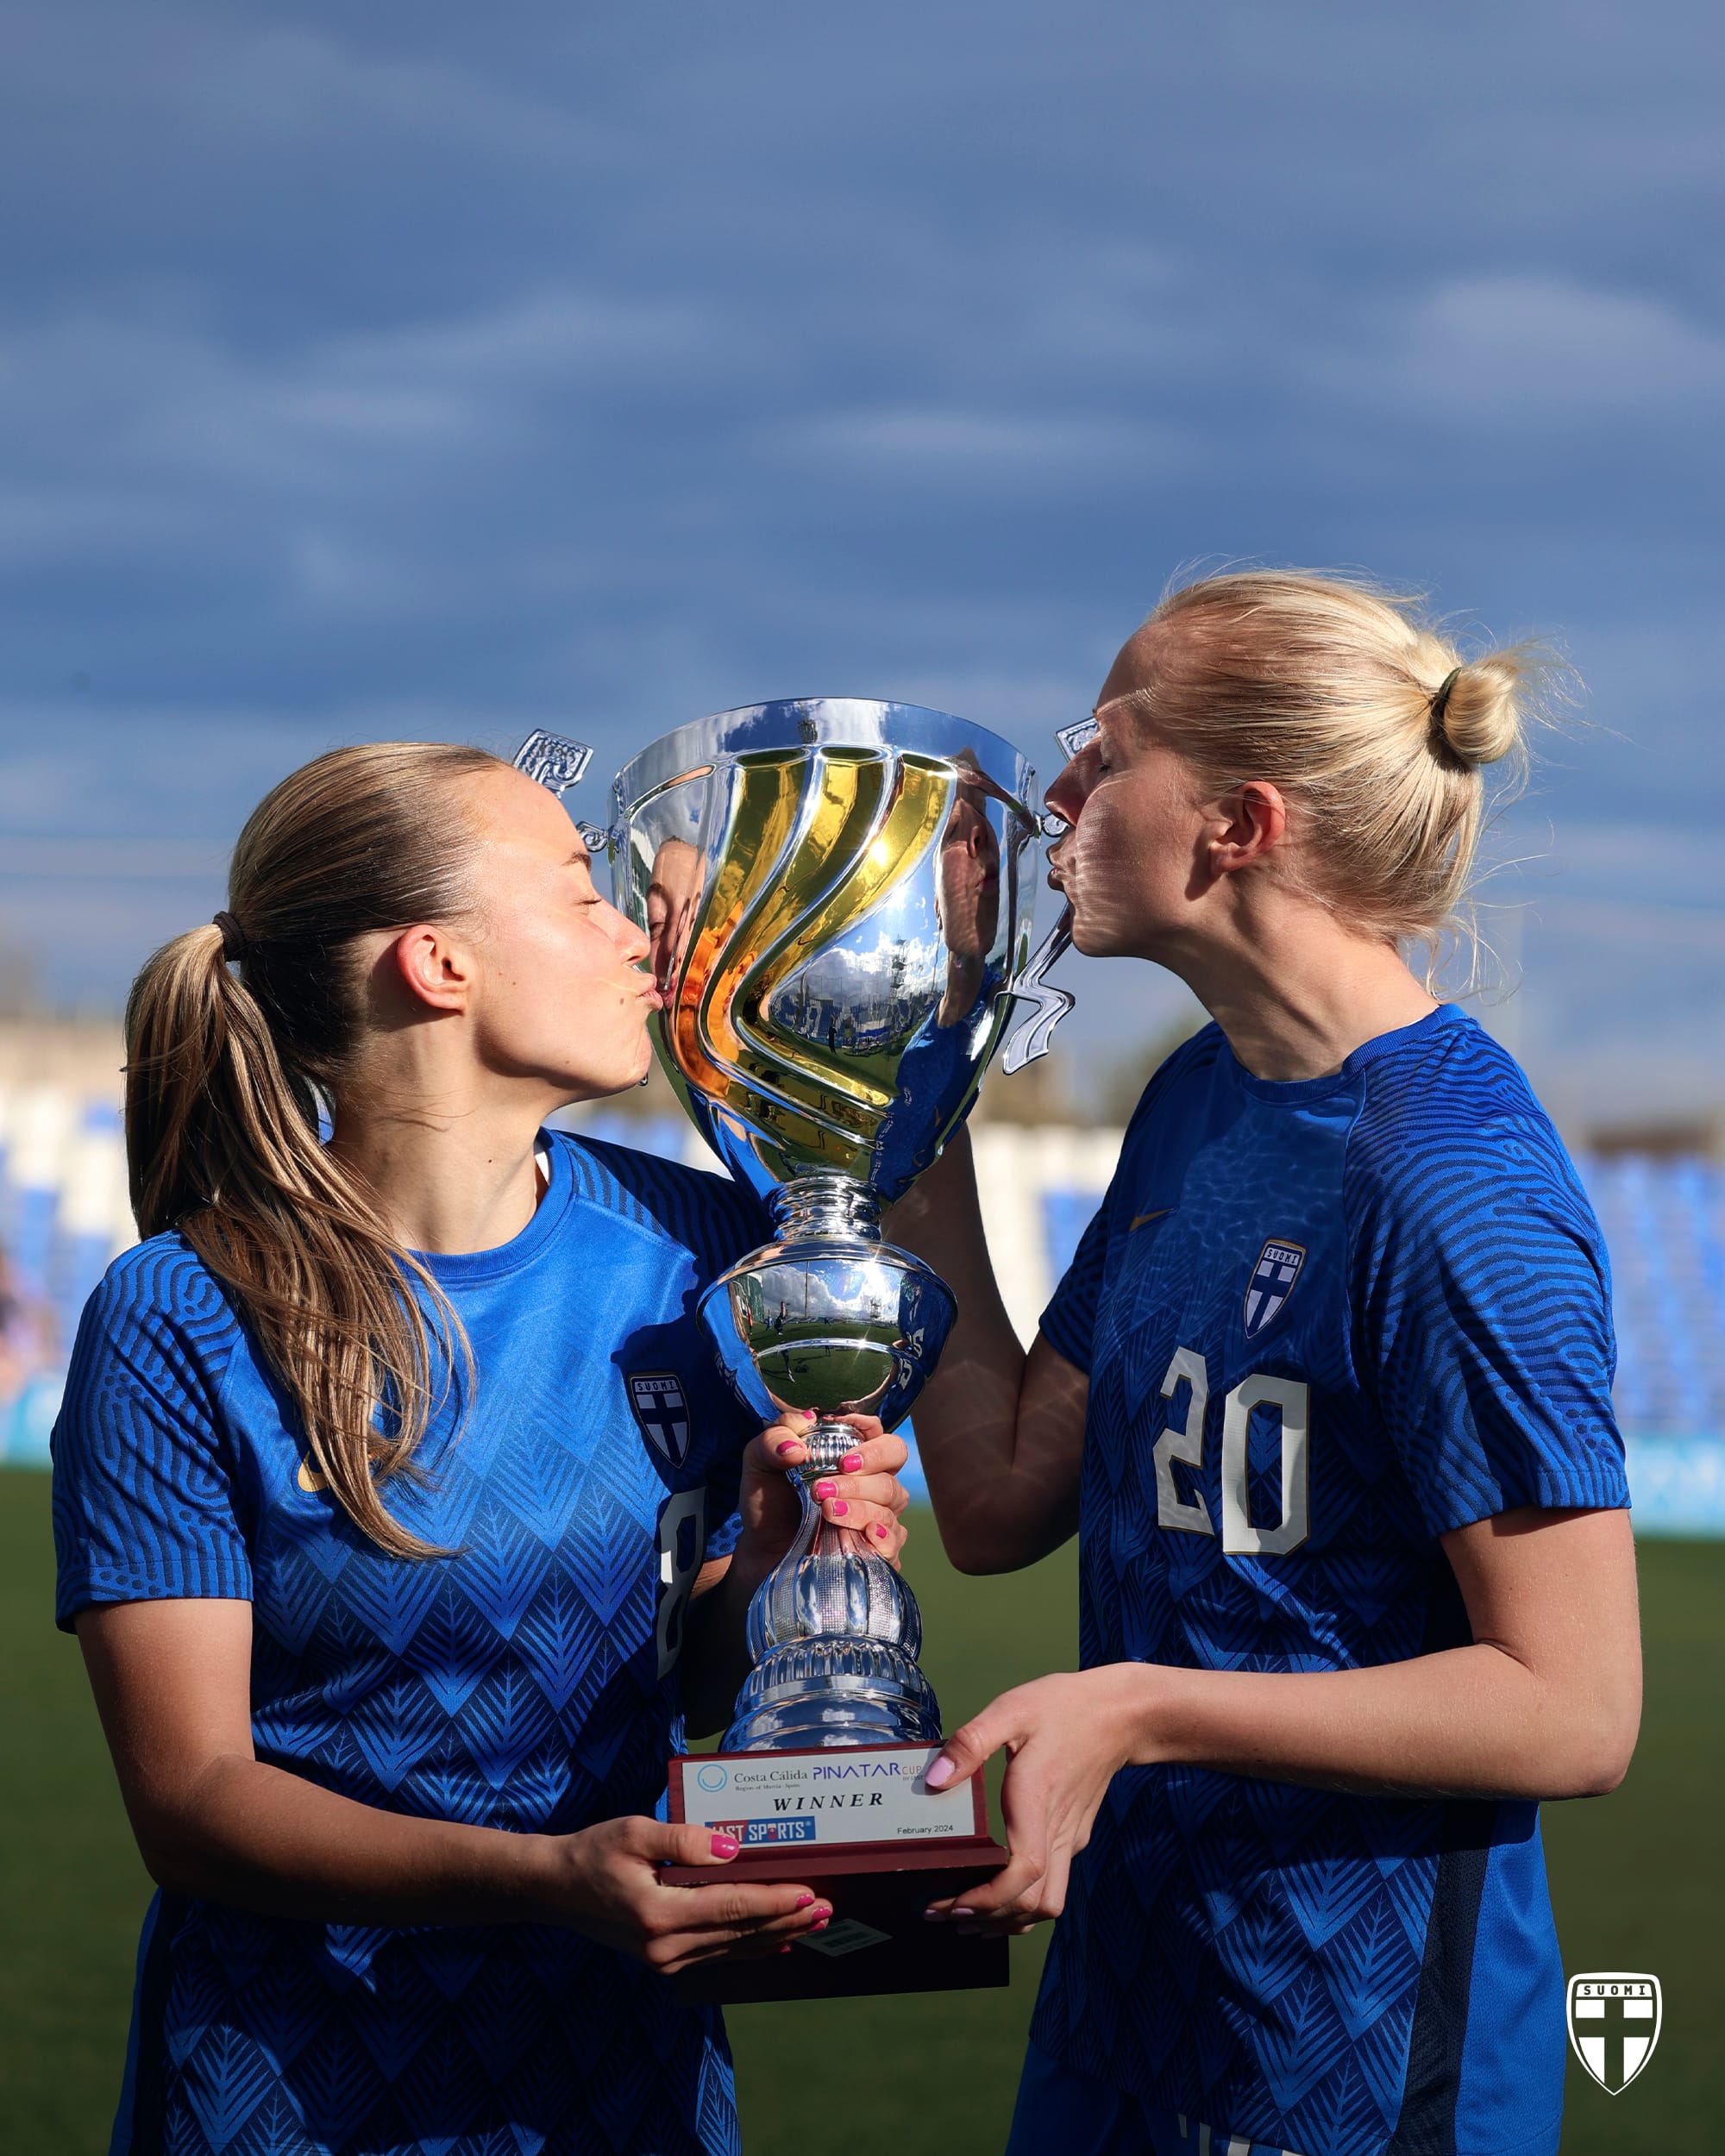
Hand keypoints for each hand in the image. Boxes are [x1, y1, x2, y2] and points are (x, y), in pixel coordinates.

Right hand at [539, 1815, 833, 1971]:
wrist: (554, 1888)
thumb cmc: (593, 1851)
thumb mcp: (635, 1832)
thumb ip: (685, 1840)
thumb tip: (734, 1848)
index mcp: (660, 1913)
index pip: (732, 1907)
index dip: (775, 1901)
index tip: (811, 1893)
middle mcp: (666, 1947)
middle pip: (740, 1933)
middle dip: (787, 1920)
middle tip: (827, 1908)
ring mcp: (665, 1960)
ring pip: (733, 1948)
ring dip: (775, 1934)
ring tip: (813, 1922)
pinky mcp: (664, 1960)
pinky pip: (717, 1955)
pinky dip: (749, 1948)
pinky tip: (775, 1944)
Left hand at [734, 1412, 910, 1573]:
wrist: (763, 1549)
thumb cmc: (769, 1499)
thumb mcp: (760, 1462)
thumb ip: (774, 1439)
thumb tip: (797, 1447)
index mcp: (852, 1453)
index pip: (878, 1432)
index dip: (869, 1431)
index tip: (842, 1449)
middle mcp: (873, 1480)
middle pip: (893, 1462)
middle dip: (863, 1470)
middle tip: (825, 1486)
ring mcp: (881, 1513)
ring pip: (890, 1502)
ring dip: (860, 1506)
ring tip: (827, 1510)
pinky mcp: (879, 1548)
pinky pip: (894, 1541)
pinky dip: (883, 1537)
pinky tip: (866, 1534)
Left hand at [921, 1667, 1141, 1934]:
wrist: (1121, 1715)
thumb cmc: (1064, 1707)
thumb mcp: (1012, 1709)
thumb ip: (971, 1742)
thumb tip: (935, 1779)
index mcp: (1038, 1800)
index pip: (1025, 1871)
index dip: (990, 1898)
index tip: (953, 1904)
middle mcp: (1058, 1829)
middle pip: (1033, 1901)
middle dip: (986, 1917)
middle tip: (941, 1914)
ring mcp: (1070, 1838)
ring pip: (1047, 1903)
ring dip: (1007, 1919)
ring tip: (965, 1918)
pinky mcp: (1074, 1837)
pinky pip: (1053, 1886)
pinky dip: (1025, 1905)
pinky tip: (998, 1899)